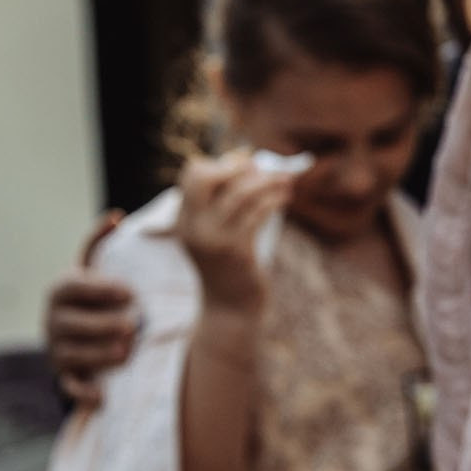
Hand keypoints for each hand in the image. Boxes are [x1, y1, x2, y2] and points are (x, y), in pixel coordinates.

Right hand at [46, 210, 136, 406]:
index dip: (100, 289)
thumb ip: (101, 244)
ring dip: (99, 354)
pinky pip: (69, 385)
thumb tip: (117, 216)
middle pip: (73, 323)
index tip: (130, 292)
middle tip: (133, 325)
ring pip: (73, 353)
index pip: (73, 286)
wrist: (80, 333)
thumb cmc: (94, 295)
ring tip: (126, 353)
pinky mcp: (64, 373)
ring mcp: (57, 347)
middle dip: (103, 325)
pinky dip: (84, 393)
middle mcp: (54, 319)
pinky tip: (103, 396)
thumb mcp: (94, 268)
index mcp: (61, 289)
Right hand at [175, 151, 293, 313]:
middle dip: (235, 166)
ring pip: (240, 193)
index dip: (220, 163)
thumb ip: (226, 200)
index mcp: (185, 219)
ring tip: (285, 180)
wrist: (230, 308)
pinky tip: (284, 198)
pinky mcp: (236, 252)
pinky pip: (256, 213)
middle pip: (204, 177)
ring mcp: (213, 240)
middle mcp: (194, 227)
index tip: (245, 166)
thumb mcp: (218, 232)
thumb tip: (249, 162)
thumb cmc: (230, 264)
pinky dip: (273, 200)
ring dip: (267, 181)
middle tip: (260, 168)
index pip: (192, 174)